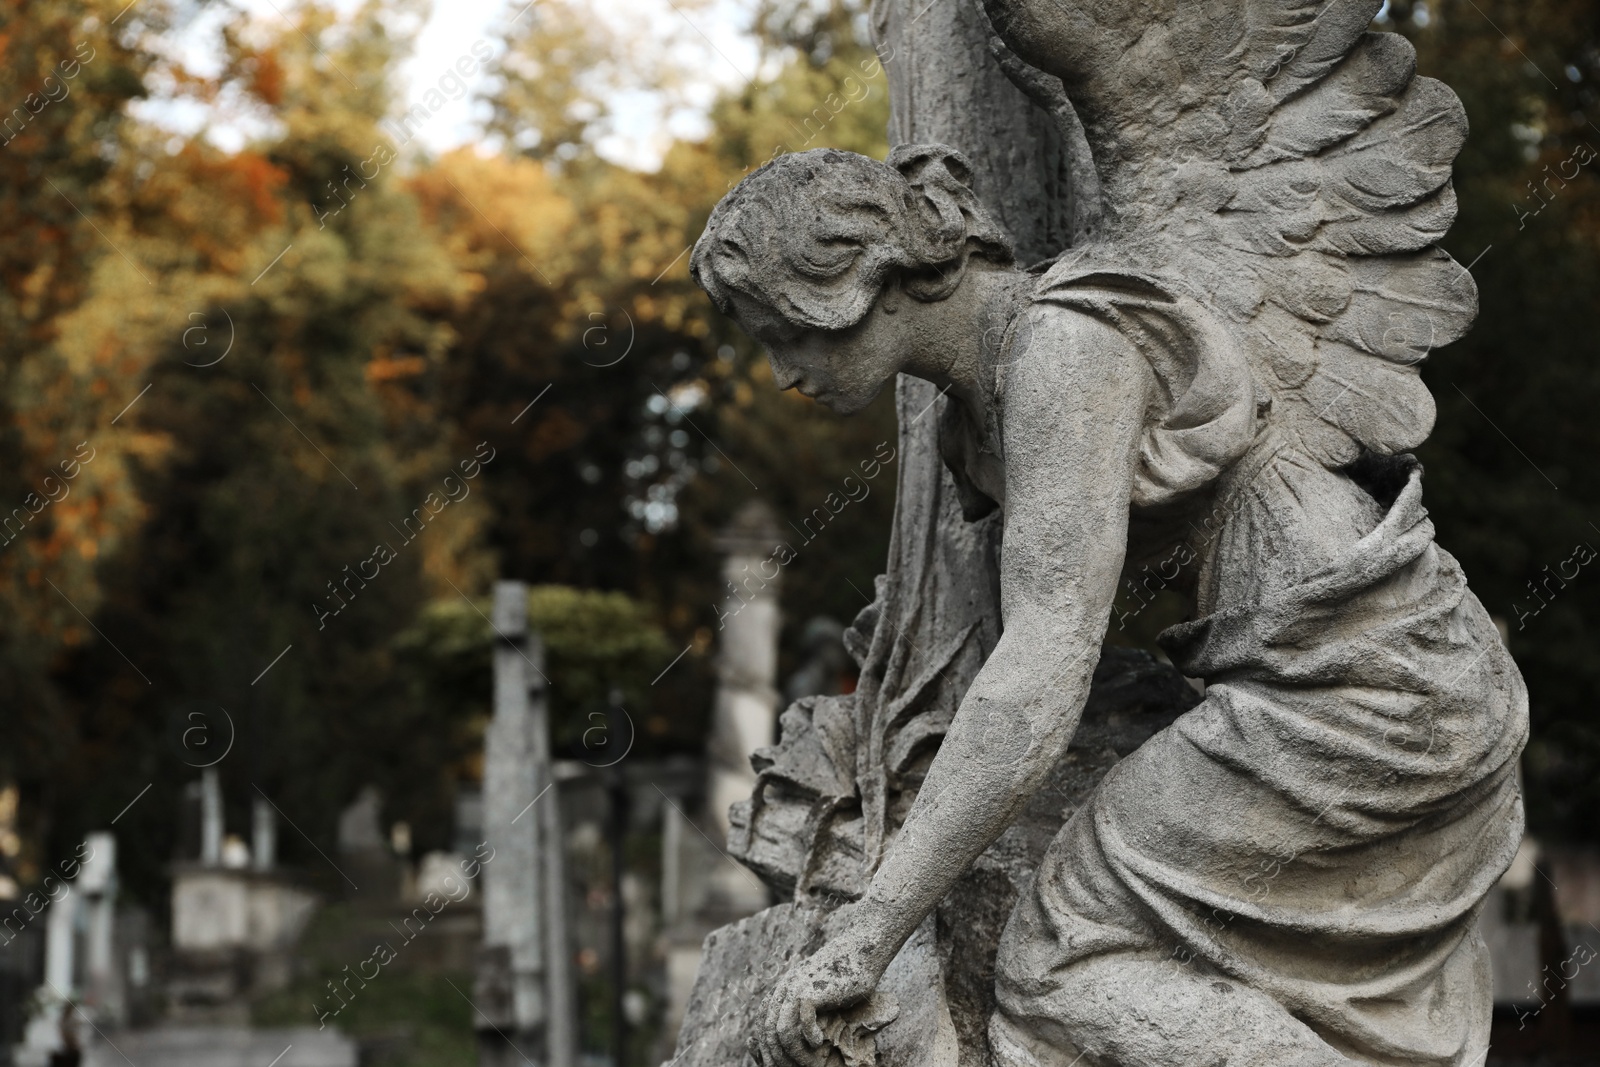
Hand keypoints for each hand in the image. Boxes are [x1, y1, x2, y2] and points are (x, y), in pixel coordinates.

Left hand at [754, 921, 892, 1066]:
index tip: (779, 1065)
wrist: (861, 948)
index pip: (763, 1027)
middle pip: (768, 1033)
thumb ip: (806, 1009)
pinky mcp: (812, 990)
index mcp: (782, 990)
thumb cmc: (846, 974)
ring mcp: (795, 988)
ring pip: (781, 1032)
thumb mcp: (820, 992)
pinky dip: (809, 1038)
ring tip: (810, 1064)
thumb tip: (803, 1037)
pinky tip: (820, 1042)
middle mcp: (783, 989)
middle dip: (778, 1058)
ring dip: (795, 1054)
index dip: (768, 1050)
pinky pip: (801, 1023)